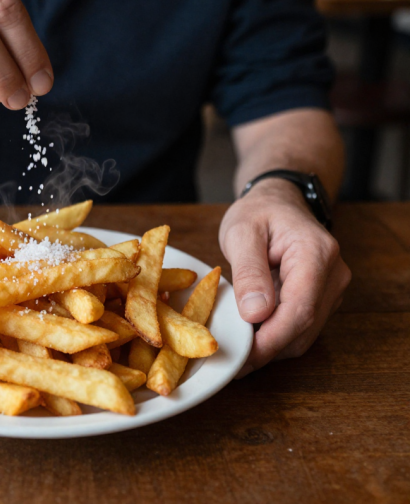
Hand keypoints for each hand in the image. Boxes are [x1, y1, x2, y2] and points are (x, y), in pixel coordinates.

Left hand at [219, 179, 350, 376]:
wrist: (278, 202)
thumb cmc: (258, 213)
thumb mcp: (241, 233)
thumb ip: (248, 272)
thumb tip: (256, 313)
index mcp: (316, 254)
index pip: (299, 310)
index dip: (270, 340)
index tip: (241, 357)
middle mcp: (334, 275)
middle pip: (303, 328)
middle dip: (266, 349)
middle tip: (230, 361)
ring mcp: (332, 289)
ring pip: (304, 334)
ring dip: (270, 346)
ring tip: (235, 348)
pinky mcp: (323, 299)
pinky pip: (300, 328)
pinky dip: (275, 337)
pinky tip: (249, 336)